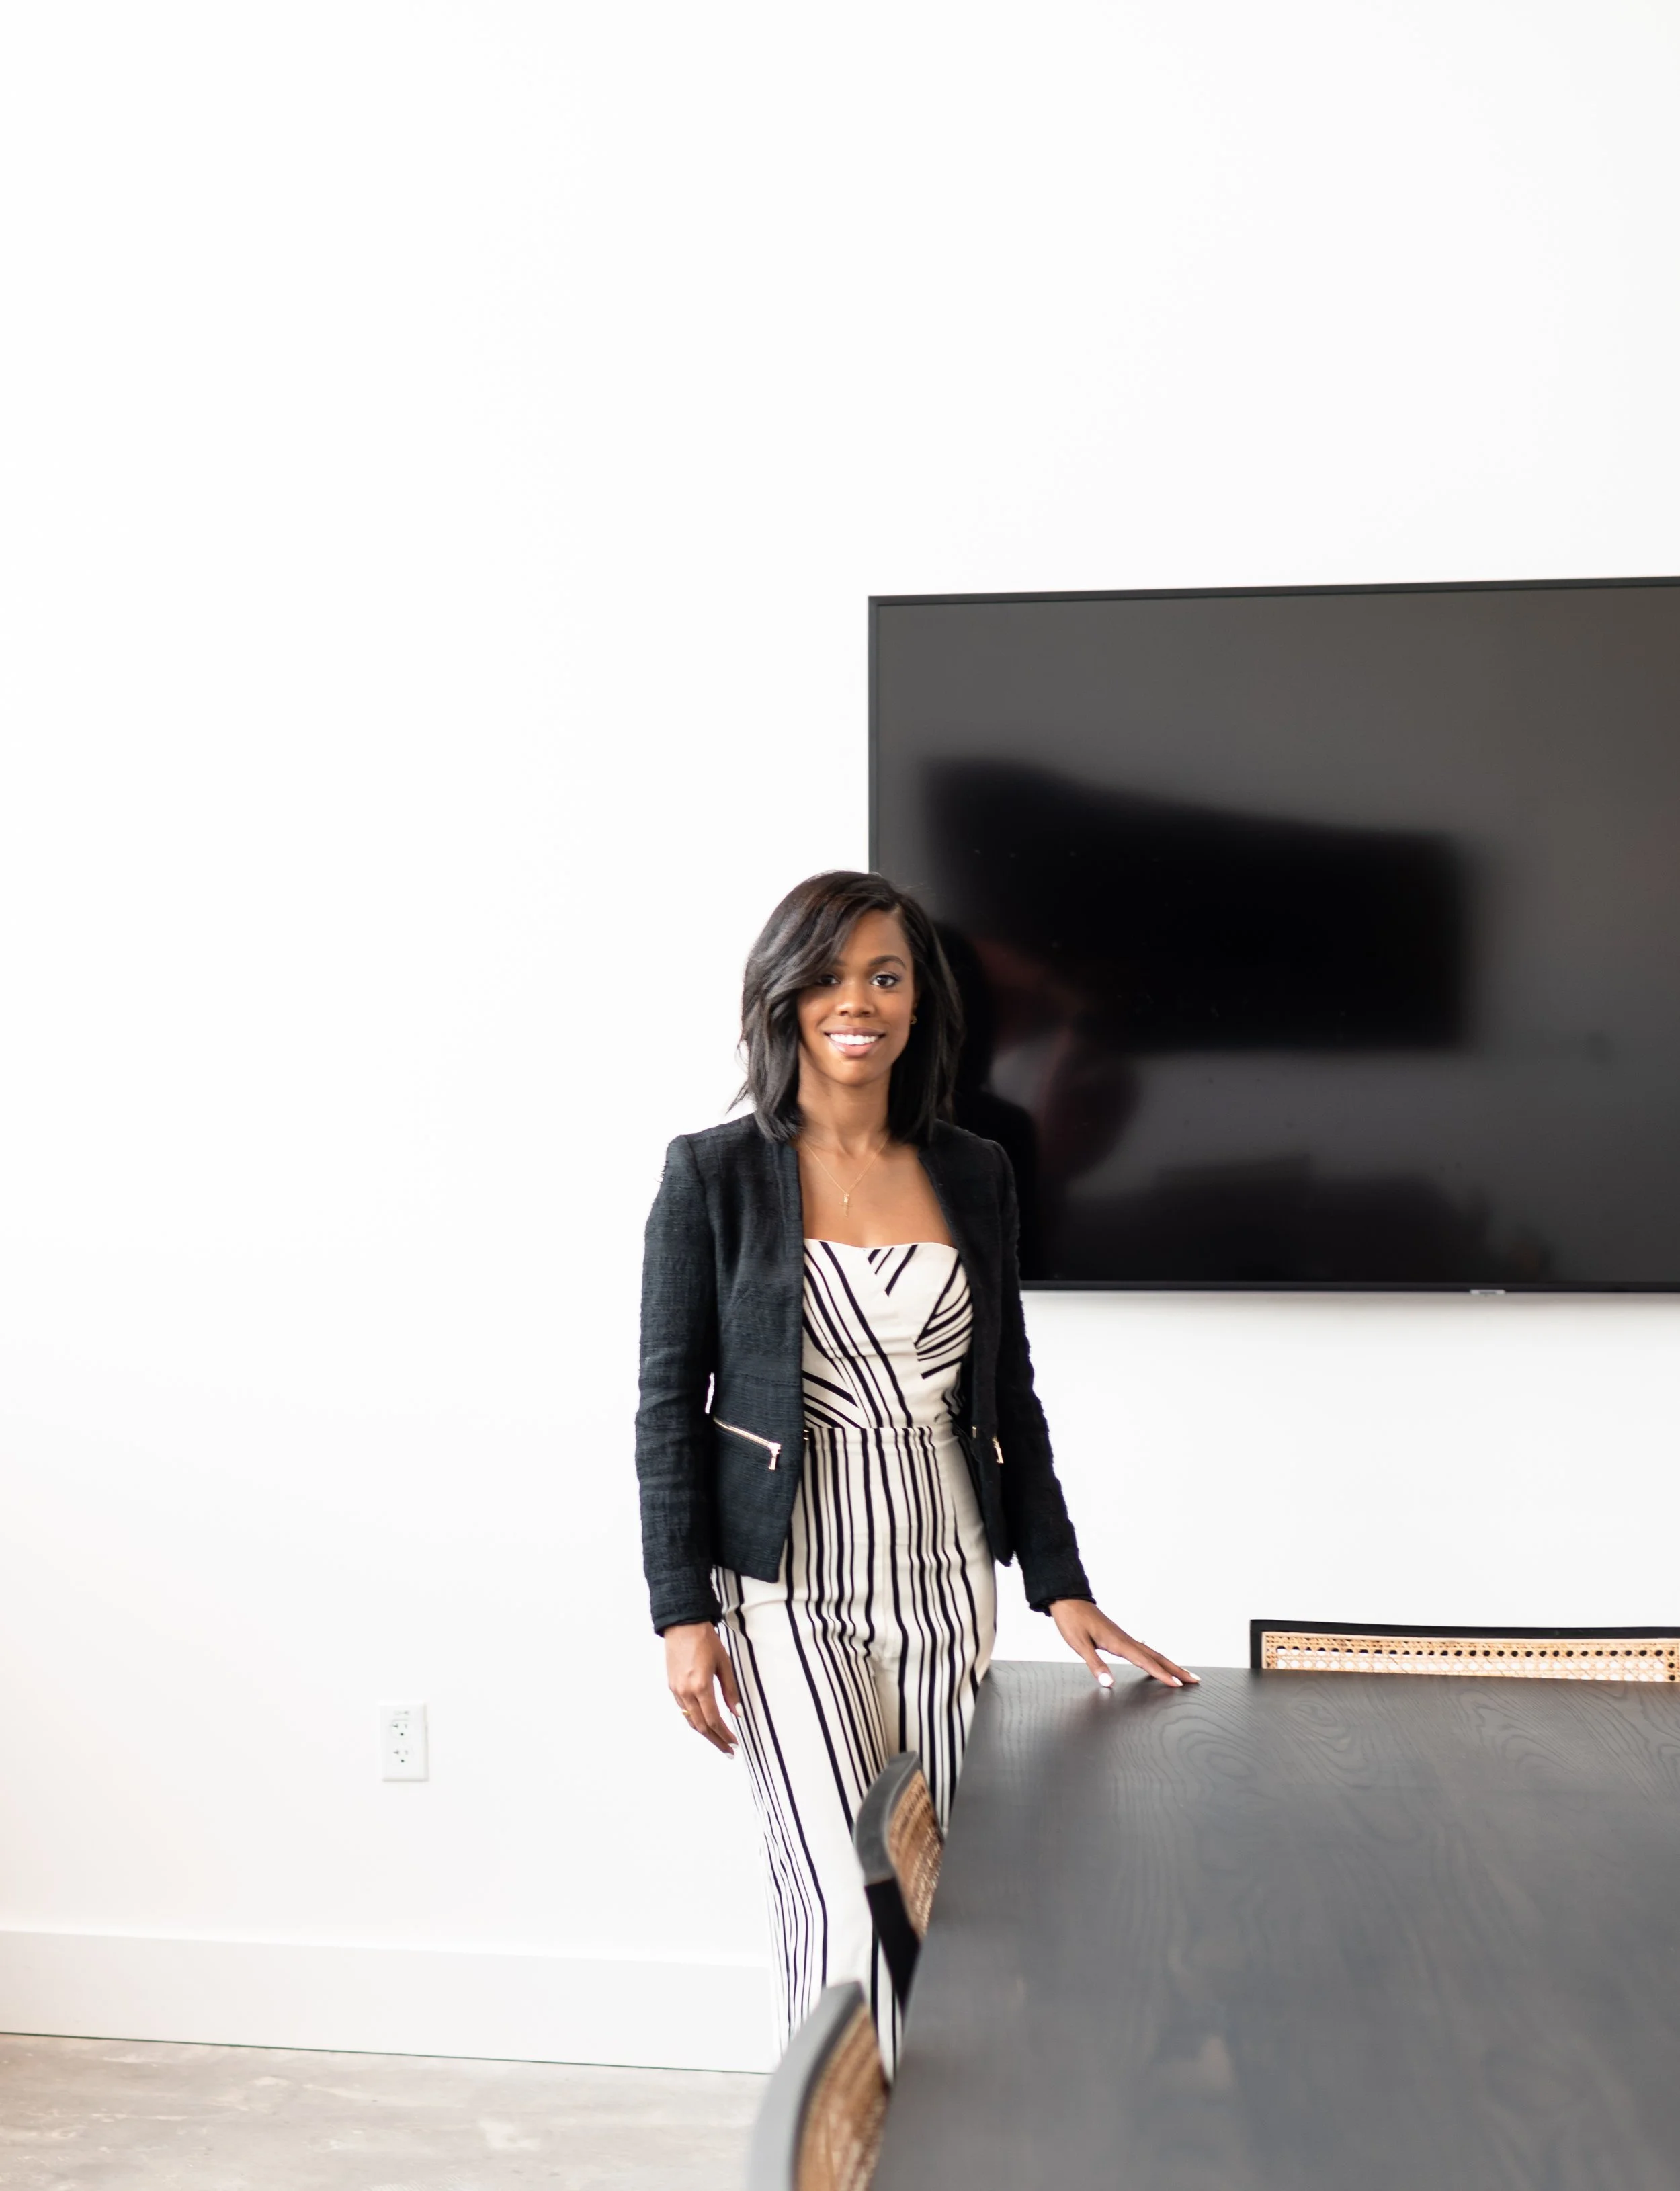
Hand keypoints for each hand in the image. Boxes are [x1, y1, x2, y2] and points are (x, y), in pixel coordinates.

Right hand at [663, 1622, 740, 1753]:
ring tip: (719, 1741)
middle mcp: (686, 1692)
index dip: (725, 1735)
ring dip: (705, 1733)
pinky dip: (696, 1720)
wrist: (683, 1625)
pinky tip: (705, 1722)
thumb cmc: (706, 1641)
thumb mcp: (724, 1664)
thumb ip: (730, 1691)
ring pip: (691, 1721)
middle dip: (716, 1741)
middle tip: (729, 1752)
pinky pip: (684, 1710)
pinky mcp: (672, 1686)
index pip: (714, 1720)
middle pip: (701, 1726)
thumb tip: (738, 1713)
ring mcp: (677, 1690)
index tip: (735, 1743)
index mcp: (700, 1686)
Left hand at [1049, 1599, 1199, 1689]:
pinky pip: (1144, 1650)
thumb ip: (1095, 1664)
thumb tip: (1109, 1684)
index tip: (1178, 1685)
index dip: (1162, 1675)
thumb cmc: (1072, 1621)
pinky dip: (1155, 1658)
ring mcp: (1124, 1638)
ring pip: (1152, 1652)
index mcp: (1119, 1643)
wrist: (1068, 1600)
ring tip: (1184, 1674)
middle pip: (1157, 1657)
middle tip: (1194, 1680)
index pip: (1146, 1662)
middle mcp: (1126, 1640)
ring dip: (1169, 1664)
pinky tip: (1156, 1661)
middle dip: (1176, 1669)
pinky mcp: (1119, 1637)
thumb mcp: (1079, 1644)